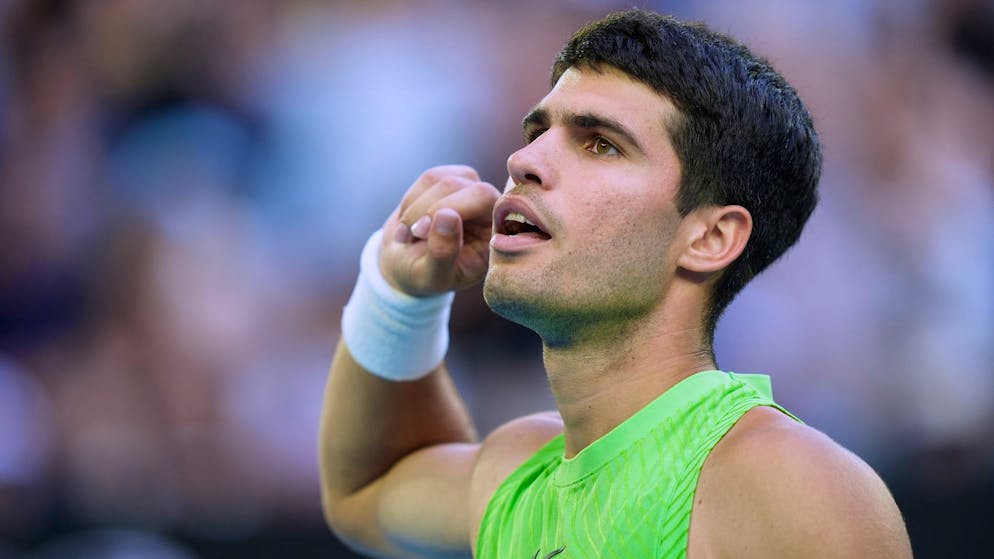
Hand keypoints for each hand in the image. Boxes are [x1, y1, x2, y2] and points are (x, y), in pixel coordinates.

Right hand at [380, 165, 499, 295]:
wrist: (407, 263)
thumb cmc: (425, 275)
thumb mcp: (432, 276)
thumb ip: (443, 252)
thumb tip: (447, 214)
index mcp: (498, 233)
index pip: (485, 199)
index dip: (454, 208)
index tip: (421, 233)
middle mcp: (492, 208)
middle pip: (465, 186)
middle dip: (432, 208)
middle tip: (413, 233)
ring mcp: (473, 190)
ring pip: (442, 180)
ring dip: (416, 209)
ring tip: (407, 235)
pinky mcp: (452, 180)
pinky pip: (429, 179)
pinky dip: (410, 202)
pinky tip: (408, 223)